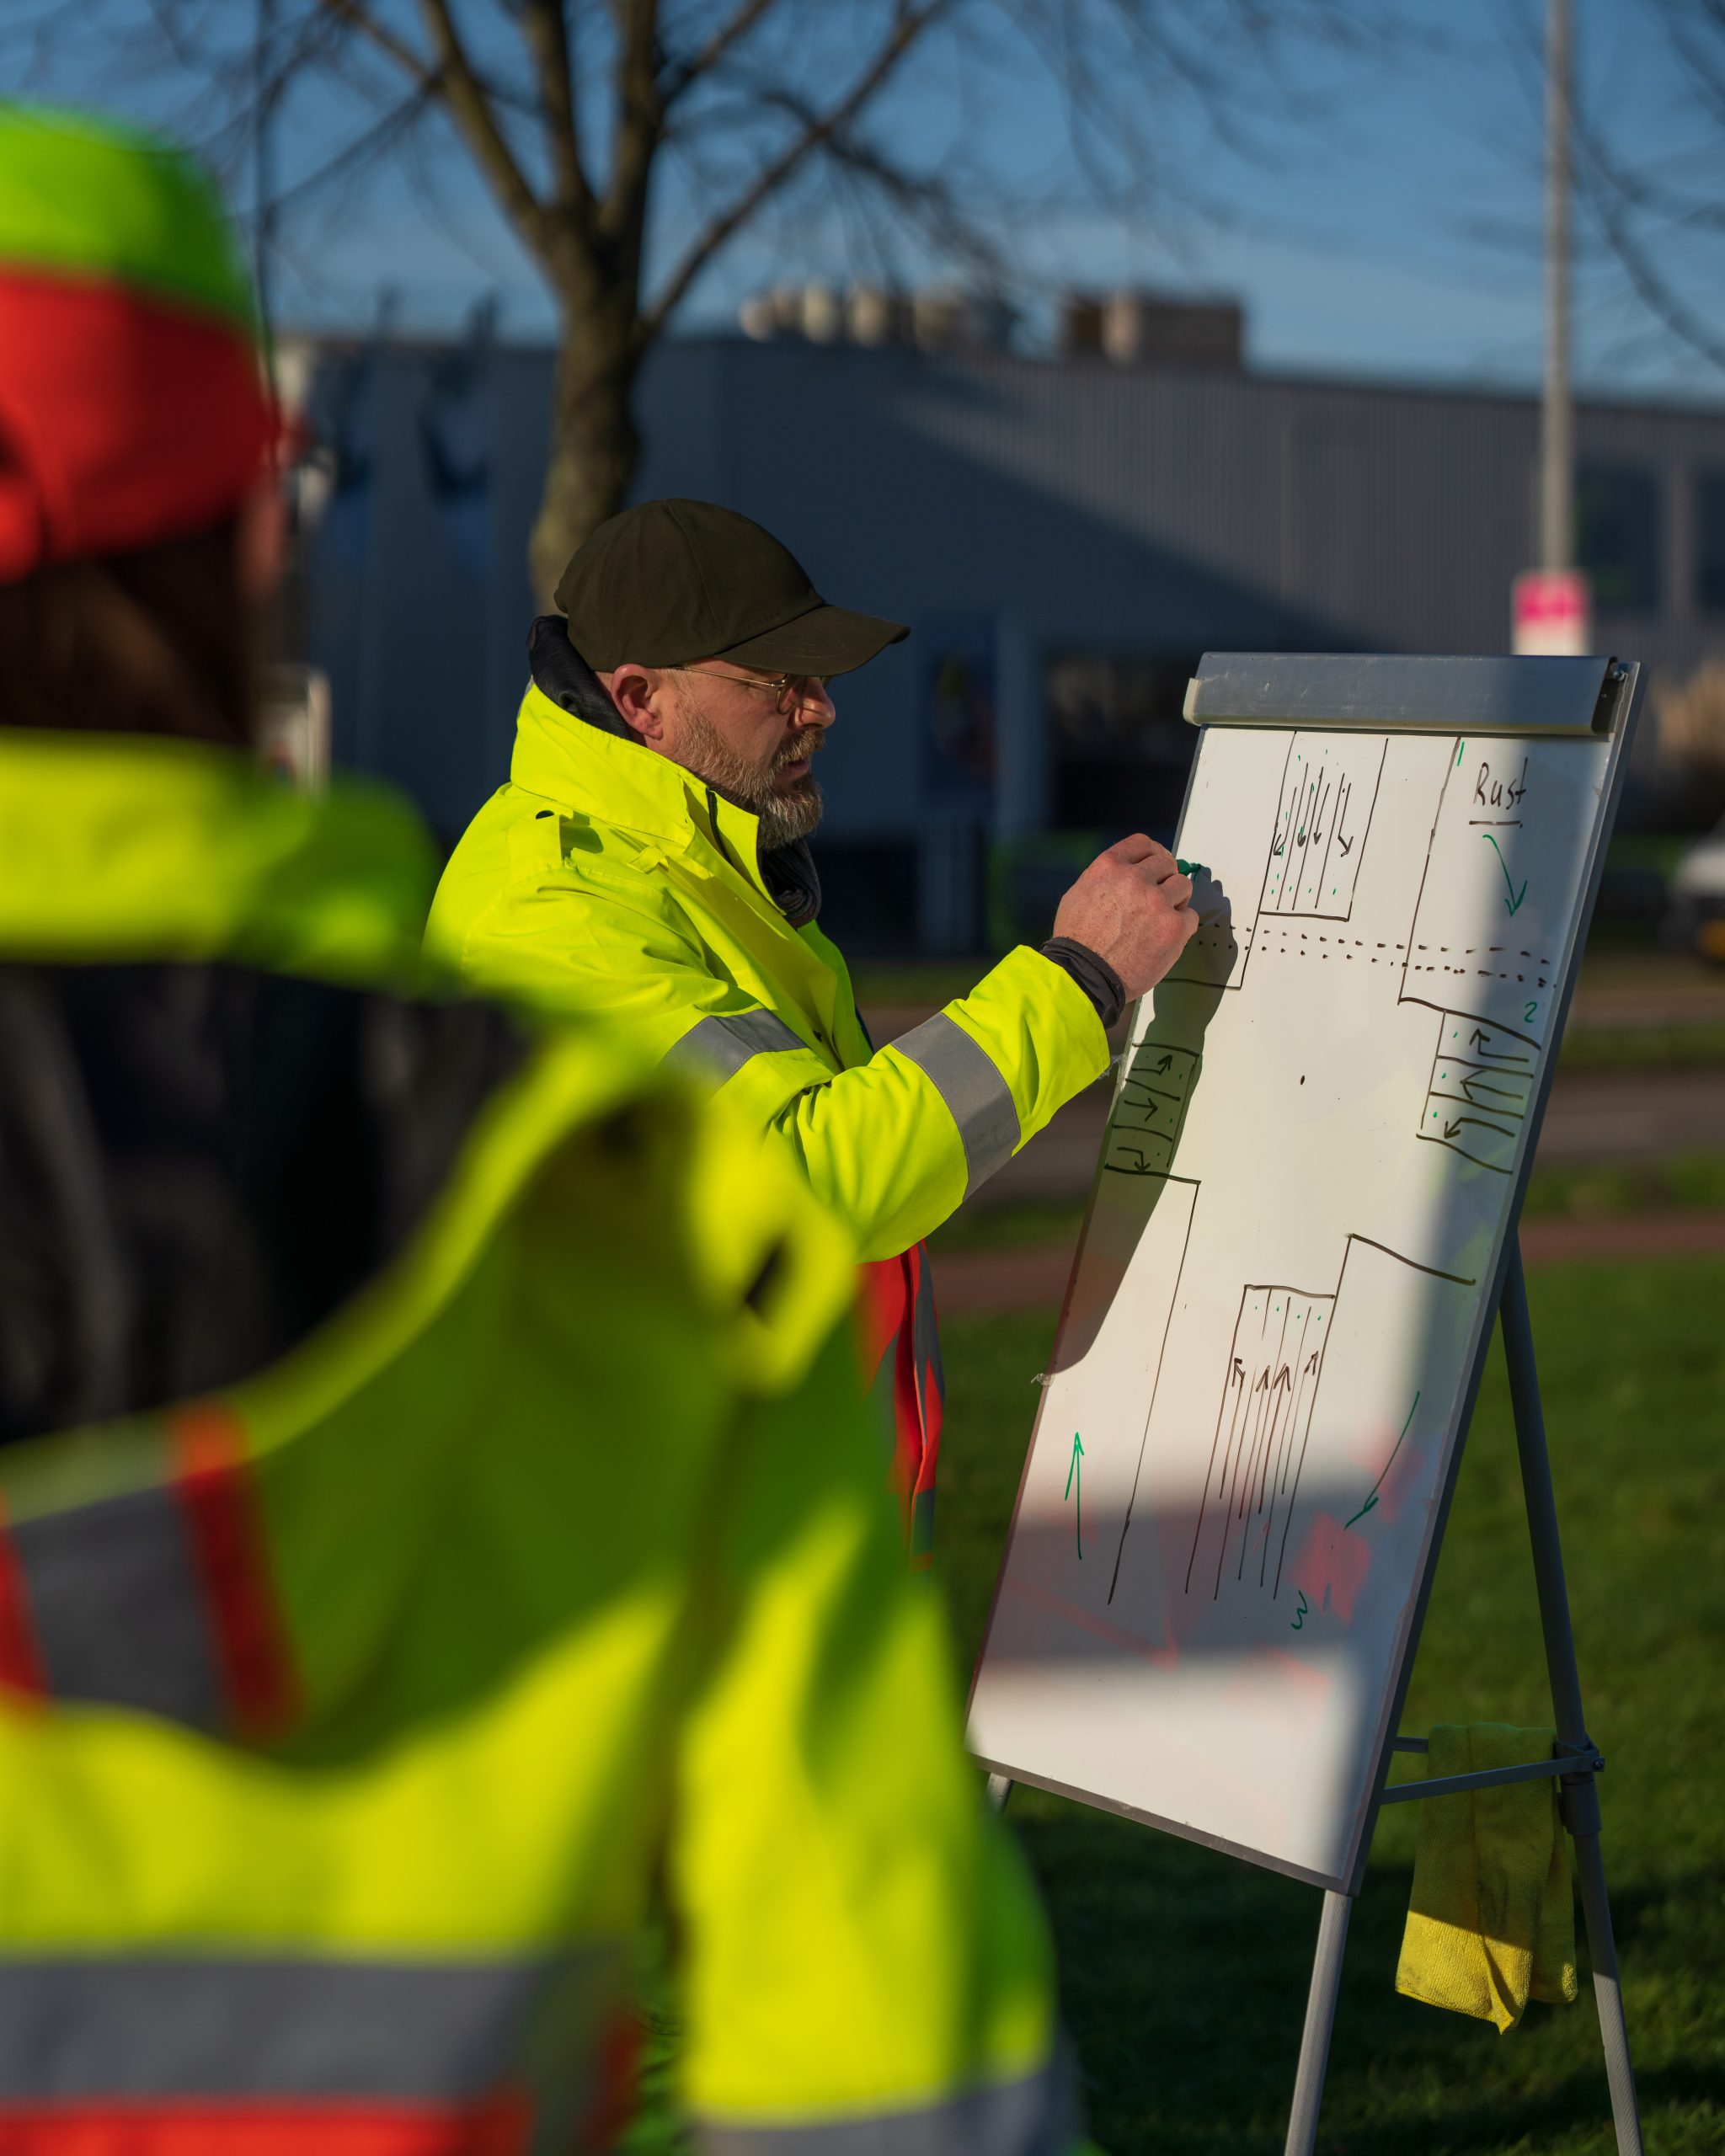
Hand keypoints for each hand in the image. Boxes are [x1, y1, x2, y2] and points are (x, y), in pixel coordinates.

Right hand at [1051, 835, 1198, 1001]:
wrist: (1084, 976)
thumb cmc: (1077, 941)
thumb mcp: (1079, 894)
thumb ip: (1106, 877)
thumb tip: (1128, 872)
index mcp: (1110, 867)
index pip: (1143, 843)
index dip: (1154, 853)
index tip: (1158, 863)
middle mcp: (1135, 879)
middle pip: (1167, 863)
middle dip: (1165, 878)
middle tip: (1159, 897)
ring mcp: (1157, 902)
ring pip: (1183, 886)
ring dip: (1176, 900)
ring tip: (1161, 918)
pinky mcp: (1173, 927)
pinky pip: (1190, 916)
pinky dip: (1181, 926)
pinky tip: (1165, 936)